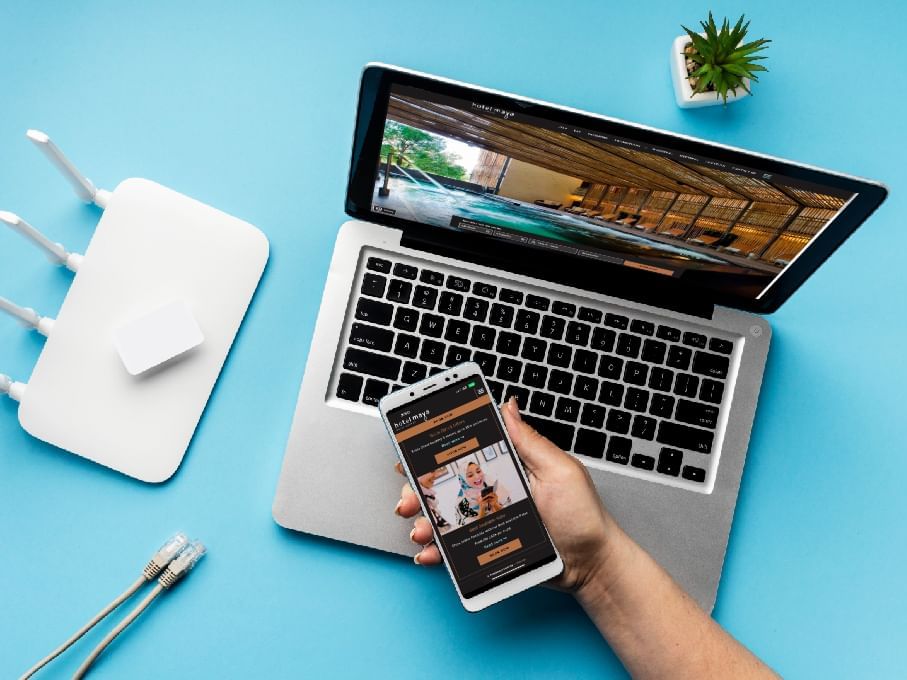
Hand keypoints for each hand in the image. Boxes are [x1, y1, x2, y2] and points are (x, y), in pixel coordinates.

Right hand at [393, 398, 623, 591]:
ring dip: (422, 522)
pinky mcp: (485, 548)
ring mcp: (486, 521)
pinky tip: (430, 553)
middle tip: (408, 498)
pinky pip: (454, 549)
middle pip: (443, 485)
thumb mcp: (560, 471)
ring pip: (443, 517)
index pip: (464, 452)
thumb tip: (508, 406)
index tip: (410, 447)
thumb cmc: (583, 516)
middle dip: (417, 489)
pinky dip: (436, 551)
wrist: (592, 565)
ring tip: (420, 529)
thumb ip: (529, 441)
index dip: (433, 449)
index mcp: (506, 466)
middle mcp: (491, 491)